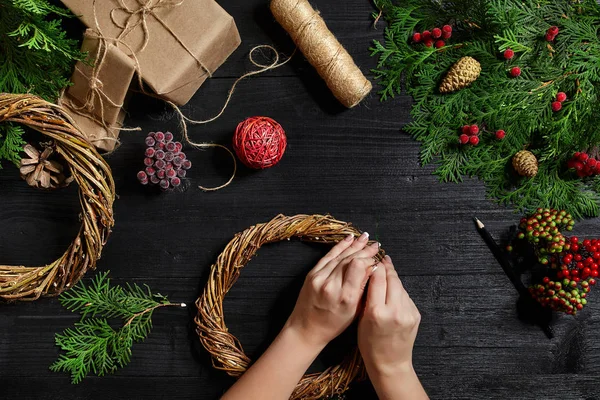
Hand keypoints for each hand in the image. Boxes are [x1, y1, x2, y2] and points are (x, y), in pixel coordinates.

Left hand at [284, 232, 380, 348]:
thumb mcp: (355, 311)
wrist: (306, 328)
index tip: (377, 260)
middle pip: (350, 259)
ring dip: (354, 246)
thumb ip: (364, 289)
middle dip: (364, 251)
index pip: (359, 267)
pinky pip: (328, 256)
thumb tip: (373, 269)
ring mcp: (319, 278)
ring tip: (366, 238)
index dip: (369, 261)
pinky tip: (349, 239)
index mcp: (345, 296)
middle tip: (375, 246)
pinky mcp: (312, 274)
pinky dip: (340, 247)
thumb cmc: (333, 324)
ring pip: (340, 256)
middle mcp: (331, 285)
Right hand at [358, 255, 420, 376]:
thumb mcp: (360, 319)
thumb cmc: (369, 344)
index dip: (374, 267)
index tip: (371, 259)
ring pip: (400, 285)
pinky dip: (398, 290)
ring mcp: (408, 312)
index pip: (377, 279)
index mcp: (376, 312)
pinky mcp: (415, 314)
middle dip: (386, 267)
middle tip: (381, 258)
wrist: (390, 363)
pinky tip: (392, 290)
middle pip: (391, 278)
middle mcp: (394, 310)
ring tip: (386, 270)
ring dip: (393, 277)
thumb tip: (370, 274)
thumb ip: (366, 297)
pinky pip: (405, 296)